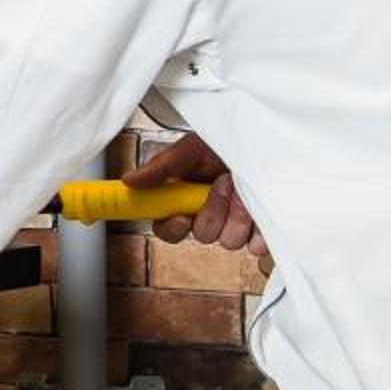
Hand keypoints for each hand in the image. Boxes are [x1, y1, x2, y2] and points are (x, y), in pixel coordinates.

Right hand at [124, 131, 258, 251]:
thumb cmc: (224, 144)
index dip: (173, 227)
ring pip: (228, 240)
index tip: (182, 217)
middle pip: (202, 234)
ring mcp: (234, 225)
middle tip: (221, 183)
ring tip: (244, 189)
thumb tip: (130, 180)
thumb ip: (160, 168)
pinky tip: (258, 206)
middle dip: (213, 209)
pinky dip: (259, 228)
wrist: (260, 143)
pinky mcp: (259, 233)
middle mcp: (209, 215)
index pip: (168, 228)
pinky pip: (256, 245)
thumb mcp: (189, 150)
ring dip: (238, 214)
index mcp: (185, 201)